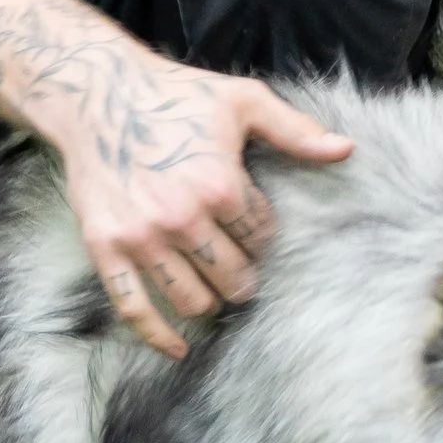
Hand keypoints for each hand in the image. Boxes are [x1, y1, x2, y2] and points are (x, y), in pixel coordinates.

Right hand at [55, 44, 352, 360]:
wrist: (98, 94)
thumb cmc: (175, 95)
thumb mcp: (243, 100)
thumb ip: (295, 130)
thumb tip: (345, 150)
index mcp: (219, 186)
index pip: (260, 237)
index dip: (261, 234)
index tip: (252, 227)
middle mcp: (181, 218)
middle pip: (231, 277)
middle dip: (242, 277)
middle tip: (241, 271)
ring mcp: (142, 238)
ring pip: (191, 300)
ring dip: (208, 301)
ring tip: (213, 289)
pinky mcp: (106, 248)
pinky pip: (132, 307)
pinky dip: (155, 336)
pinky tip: (177, 348)